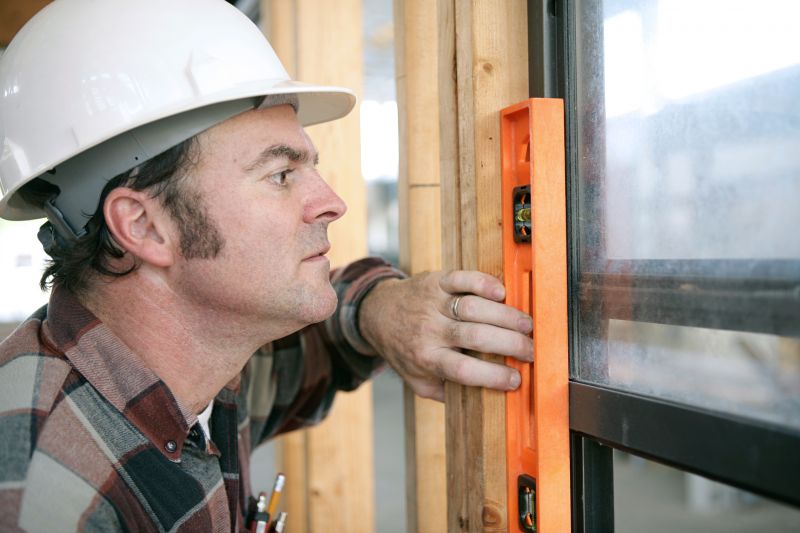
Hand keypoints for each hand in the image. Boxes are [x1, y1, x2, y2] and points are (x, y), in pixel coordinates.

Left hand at [359, 270, 532, 400]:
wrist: (376, 313)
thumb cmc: (403, 349)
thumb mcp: (417, 380)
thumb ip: (445, 392)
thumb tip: (482, 403)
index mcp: (427, 359)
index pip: (464, 370)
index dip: (493, 376)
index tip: (516, 379)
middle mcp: (430, 331)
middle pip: (476, 337)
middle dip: (510, 344)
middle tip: (531, 350)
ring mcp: (432, 304)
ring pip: (473, 308)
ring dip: (505, 316)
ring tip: (526, 325)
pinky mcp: (436, 282)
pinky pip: (461, 278)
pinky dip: (483, 282)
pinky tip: (502, 292)